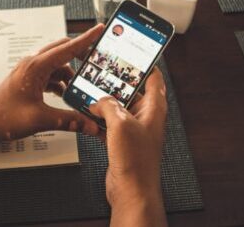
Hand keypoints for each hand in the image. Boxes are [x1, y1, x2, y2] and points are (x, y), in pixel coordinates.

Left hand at [0, 24, 104, 141]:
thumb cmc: (2, 117)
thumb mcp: (40, 119)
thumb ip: (69, 120)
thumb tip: (89, 124)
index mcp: (36, 66)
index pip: (68, 48)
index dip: (86, 39)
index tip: (100, 30)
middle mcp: (33, 65)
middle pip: (63, 51)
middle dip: (81, 54)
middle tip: (97, 59)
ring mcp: (30, 72)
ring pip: (58, 66)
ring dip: (71, 75)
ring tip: (82, 89)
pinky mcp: (29, 81)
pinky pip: (51, 76)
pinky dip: (61, 83)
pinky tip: (67, 95)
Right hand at [89, 68, 167, 225]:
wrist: (132, 190)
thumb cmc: (136, 161)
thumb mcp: (120, 124)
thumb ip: (109, 105)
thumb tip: (100, 100)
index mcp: (154, 109)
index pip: (154, 78)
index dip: (145, 64)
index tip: (133, 53)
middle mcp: (146, 118)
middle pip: (133, 92)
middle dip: (118, 83)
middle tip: (104, 71)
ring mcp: (134, 130)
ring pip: (119, 108)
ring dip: (106, 102)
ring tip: (92, 92)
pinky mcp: (122, 142)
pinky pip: (110, 124)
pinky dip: (100, 119)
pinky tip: (89, 115)